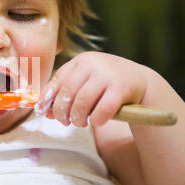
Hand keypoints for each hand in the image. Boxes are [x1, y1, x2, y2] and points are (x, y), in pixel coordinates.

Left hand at [34, 51, 150, 126]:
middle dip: (62, 111)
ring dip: (77, 117)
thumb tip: (44, 111)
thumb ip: (66, 94)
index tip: (43, 112)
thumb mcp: (85, 82)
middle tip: (64, 121)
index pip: (58, 80)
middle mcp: (93, 64)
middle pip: (68, 92)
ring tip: (80, 123)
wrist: (141, 81)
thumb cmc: (106, 85)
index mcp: (81, 61)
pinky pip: (102, 109)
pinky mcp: (122, 88)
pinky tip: (95, 122)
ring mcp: (108, 74)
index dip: (48, 98)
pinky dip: (95, 119)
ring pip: (82, 102)